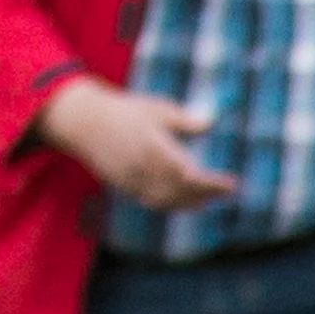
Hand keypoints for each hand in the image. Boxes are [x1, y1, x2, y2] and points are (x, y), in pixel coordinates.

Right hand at [36, 79, 237, 212]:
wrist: (82, 121)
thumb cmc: (123, 111)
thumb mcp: (156, 109)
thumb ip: (185, 120)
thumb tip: (211, 121)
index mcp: (153, 147)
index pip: (189, 175)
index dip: (212, 184)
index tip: (232, 183)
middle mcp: (142, 167)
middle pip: (181, 192)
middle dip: (206, 194)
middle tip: (226, 190)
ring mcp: (130, 179)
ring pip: (166, 201)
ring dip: (191, 202)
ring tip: (209, 197)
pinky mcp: (122, 185)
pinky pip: (151, 201)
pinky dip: (172, 204)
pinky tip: (187, 200)